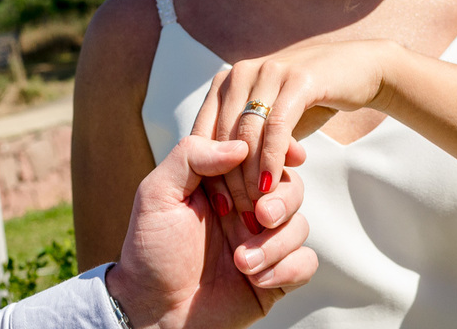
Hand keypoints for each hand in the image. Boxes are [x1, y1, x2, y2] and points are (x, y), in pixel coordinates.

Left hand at [106, 135, 316, 328]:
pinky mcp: (276, 274)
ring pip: (300, 224)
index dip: (272, 155)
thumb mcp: (157, 194)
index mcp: (221, 182)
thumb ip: (190, 157)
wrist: (154, 311)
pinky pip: (306, 262)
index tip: (276, 163)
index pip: (260, 154)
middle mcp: (247, 207)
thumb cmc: (150, 251)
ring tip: (240, 261)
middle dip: (281, 200)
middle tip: (258, 215)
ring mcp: (263, 241)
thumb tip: (239, 145)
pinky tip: (255, 278)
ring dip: (275, 243)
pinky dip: (286, 268)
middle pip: (291, 185)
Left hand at [190, 40, 391, 218]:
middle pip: (222, 138)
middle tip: (241, 216)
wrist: (358, 67)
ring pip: (247, 135)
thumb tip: (216, 175)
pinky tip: (273, 185)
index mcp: (226, 82)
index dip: (206, 173)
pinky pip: (278, 126)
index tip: (219, 207)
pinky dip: (272, 159)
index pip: (202, 134)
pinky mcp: (299, 80)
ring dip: (250, 177)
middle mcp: (241, 73)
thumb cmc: (307, 99)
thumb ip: (241, 138)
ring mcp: (269, 73)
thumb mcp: (267, 117)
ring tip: (257, 208)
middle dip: (229, 182)